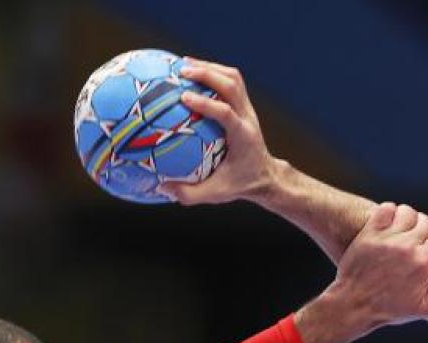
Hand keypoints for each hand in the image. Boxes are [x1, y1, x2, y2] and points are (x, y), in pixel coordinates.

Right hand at [158, 58, 279, 204]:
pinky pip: (230, 81)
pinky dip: (212, 72)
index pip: (227, 113)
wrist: (266, 176)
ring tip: (184, 64)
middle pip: (233, 85)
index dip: (207, 103)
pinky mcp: (244, 105)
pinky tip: (191, 72)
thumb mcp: (216, 194)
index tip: (184, 96)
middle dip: (208, 73)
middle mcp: (247, 118)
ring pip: (233, 78)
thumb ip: (190, 194)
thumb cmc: (240, 184)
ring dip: (210, 67)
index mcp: (243, 136)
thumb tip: (161, 188)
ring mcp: (247, 109)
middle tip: (181, 70)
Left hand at [327, 201, 427, 325]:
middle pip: (426, 221)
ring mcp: (387, 238)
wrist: (354, 305)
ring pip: (408, 212)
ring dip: (408, 219)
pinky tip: (388, 224)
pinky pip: (386, 209)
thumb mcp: (424, 308)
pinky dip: (390, 212)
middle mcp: (406, 247)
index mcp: (422, 263)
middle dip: (424, 229)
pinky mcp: (369, 233)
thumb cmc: (389, 309)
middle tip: (416, 239)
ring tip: (402, 230)